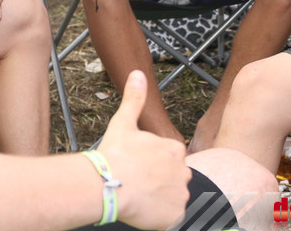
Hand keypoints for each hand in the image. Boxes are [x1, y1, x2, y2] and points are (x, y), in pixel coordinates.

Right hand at [97, 71, 190, 228]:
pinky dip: (158, 216)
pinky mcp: (174, 216)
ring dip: (158, 200)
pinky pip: (170, 218)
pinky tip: (142, 209)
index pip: (169, 160)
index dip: (151, 165)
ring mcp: (180, 195)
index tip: (137, 168)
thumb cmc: (114, 154)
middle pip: (173, 179)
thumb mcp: (124, 122)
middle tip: (136, 183)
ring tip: (138, 196)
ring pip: (171, 198)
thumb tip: (137, 74)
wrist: (106, 184)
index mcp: (174, 150)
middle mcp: (183, 171)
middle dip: (157, 182)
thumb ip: (134, 99)